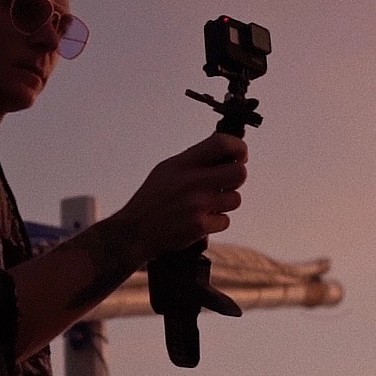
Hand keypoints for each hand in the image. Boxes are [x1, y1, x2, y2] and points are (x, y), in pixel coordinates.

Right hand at [116, 132, 247, 259]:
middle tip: (226, 182)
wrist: (135, 231)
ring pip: (235, 199)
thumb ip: (194, 159)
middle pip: (239, 173)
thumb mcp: (166, 169)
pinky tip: (200, 219)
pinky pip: (225, 220)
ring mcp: (197, 204)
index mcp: (183, 163)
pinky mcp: (199, 226)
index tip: (240, 155)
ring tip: (207, 204)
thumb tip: (226, 150)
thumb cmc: (152, 199)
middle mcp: (191, 181)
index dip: (239, 147)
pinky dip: (216, 222)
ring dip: (225, 202)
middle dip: (236, 177)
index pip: (222, 143)